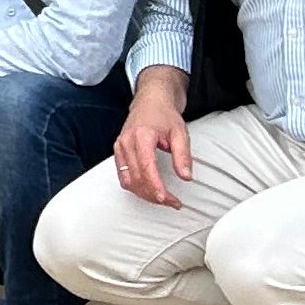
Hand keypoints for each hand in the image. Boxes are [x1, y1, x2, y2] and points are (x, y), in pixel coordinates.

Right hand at [113, 76, 189, 205]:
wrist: (151, 101)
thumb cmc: (164, 115)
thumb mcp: (180, 133)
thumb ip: (182, 155)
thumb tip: (186, 176)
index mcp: (141, 136)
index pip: (146, 167)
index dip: (155, 186)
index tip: (165, 198)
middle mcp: (126, 142)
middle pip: (136, 178)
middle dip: (154, 194)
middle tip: (172, 202)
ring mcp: (119, 147)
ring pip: (127, 180)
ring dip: (144, 194)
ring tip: (163, 198)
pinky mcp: (118, 152)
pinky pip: (123, 176)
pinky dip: (136, 187)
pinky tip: (149, 190)